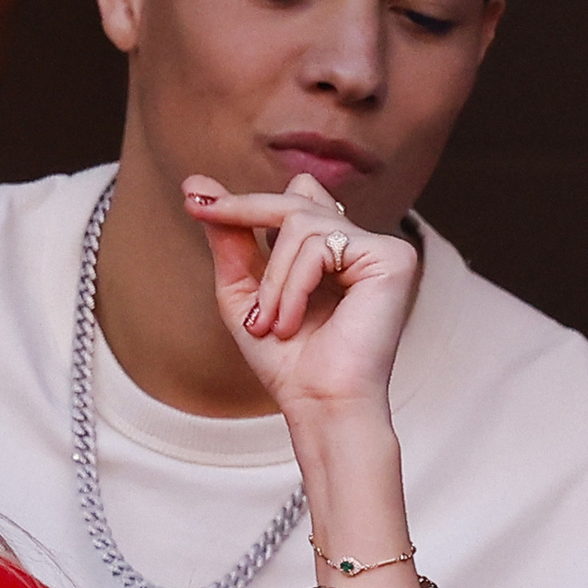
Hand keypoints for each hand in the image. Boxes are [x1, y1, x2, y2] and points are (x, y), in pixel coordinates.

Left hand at [183, 173, 421, 421]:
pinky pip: (319, 245)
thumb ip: (230, 240)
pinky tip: (291, 322)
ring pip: (300, 224)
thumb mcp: (245, 293)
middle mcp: (361, 245)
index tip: (196, 205)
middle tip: (200, 212)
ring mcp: (381, 249)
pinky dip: (293, 285)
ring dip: (272, 279)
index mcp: (335, 252)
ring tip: (271, 324)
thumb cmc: (290, 364)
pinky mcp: (392, 258)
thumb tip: (196, 182)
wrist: (321, 406)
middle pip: (296, 197)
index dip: (250, 201)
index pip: (295, 198)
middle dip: (244, 211)